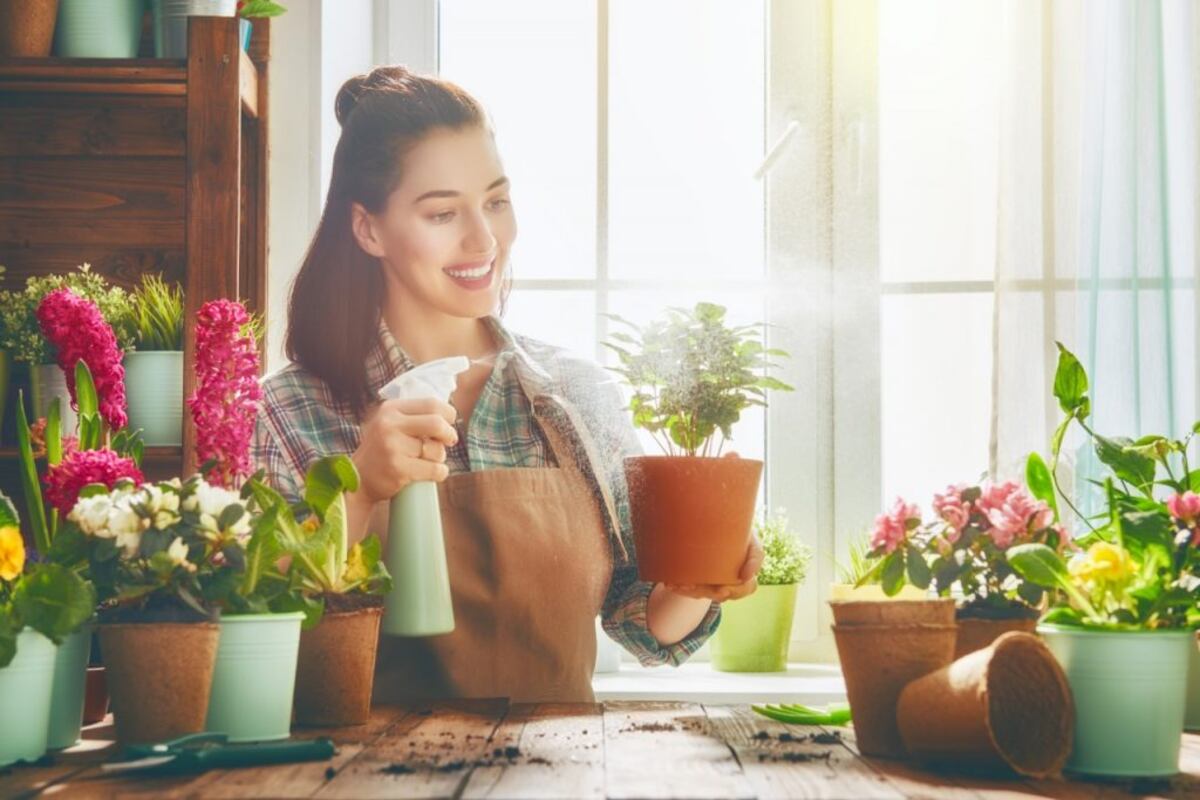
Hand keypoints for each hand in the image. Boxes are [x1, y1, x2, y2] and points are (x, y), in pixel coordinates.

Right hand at [351, 397, 458, 503]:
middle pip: (437, 423)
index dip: (448, 414)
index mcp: (390, 409)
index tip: (449, 423)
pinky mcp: (398, 469)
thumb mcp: (389, 424)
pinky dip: (440, 472)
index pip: (431, 403)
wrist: (357, 480)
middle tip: (450, 441)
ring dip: (439, 457)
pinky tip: (434, 473)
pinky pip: (435, 469)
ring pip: (437, 450)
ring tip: (427, 460)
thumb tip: (450, 412)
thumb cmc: (382, 451)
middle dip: (449, 434)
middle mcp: (389, 425)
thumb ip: (413, 415)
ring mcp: (392, 447)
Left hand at [663, 452, 763, 602]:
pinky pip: (698, 593)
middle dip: (728, 589)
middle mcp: (740, 566)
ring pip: (718, 593)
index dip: (753, 565)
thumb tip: (733, 453)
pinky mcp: (705, 583)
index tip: (744, 573)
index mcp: (748, 544)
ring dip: (699, 592)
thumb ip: (730, 477)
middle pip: (742, 587)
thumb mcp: (727, 499)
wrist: (711, 534)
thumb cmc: (723, 516)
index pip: (757, 556)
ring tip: (681, 583)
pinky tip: (671, 582)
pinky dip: (685, 590)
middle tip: (714, 585)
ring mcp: (724, 578)